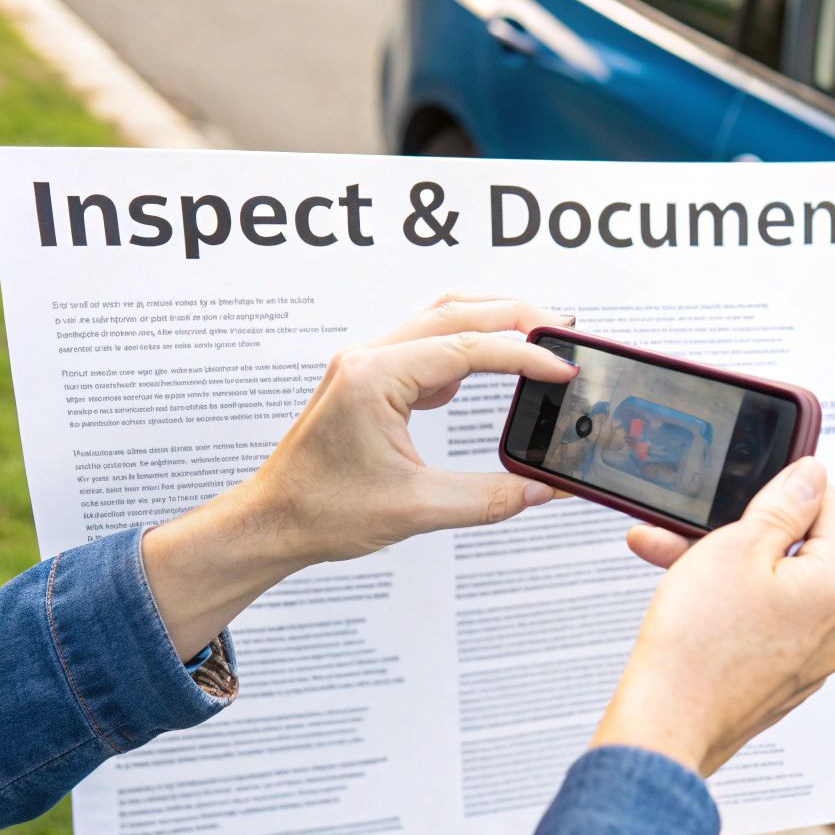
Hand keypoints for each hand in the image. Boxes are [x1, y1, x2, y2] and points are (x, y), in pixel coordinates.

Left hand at [143, 294, 577, 657]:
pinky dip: (466, 346)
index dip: (524, 356)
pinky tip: (488, 370)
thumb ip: (490, 498)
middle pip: (456, 311)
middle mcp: (368, 358)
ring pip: (440, 319)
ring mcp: (367, 364)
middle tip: (563, 331)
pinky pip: (426, 344)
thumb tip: (544, 489)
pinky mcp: (370, 379)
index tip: (561, 370)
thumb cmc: (321, 512)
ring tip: (537, 337)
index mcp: (374, 378)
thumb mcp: (417, 510)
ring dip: (490, 322)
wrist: (270, 522)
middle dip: (516, 316)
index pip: (467, 348)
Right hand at [591, 457, 834, 775]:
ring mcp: (806, 663)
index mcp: (834, 588)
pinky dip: (726, 609)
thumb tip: (814, 476)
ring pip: (770, 592)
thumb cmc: (696, 641)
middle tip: (695, 521)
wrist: (665, 726)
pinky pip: (759, 629)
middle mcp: (832, 630)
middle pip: (796, 555)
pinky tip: (685, 601)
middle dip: (742, 531)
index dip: (797, 486)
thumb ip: (783, 505)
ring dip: (722, 568)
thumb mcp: (737, 546)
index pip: (834, 512)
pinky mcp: (777, 685)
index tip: (765, 475)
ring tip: (666, 555)